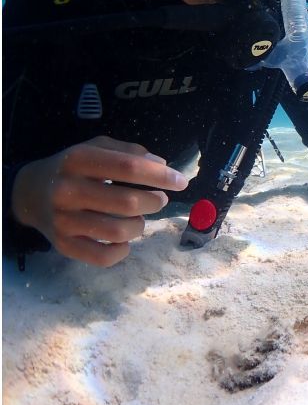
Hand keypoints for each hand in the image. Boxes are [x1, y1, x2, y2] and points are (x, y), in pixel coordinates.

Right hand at [11, 136, 188, 266]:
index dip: (161, 175)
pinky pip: (102, 257)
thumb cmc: (73, 168)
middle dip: (154, 202)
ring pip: (118, 232)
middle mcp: (68, 190)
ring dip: (140, 226)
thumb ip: (130, 152)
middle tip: (159, 200)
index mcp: (78, 160)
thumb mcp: (96, 147)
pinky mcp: (63, 245)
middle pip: (127, 202)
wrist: (29, 193)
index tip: (181, 181)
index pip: (129, 168)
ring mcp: (64, 221)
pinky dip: (121, 251)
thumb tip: (162, 165)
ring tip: (140, 218)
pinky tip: (125, 241)